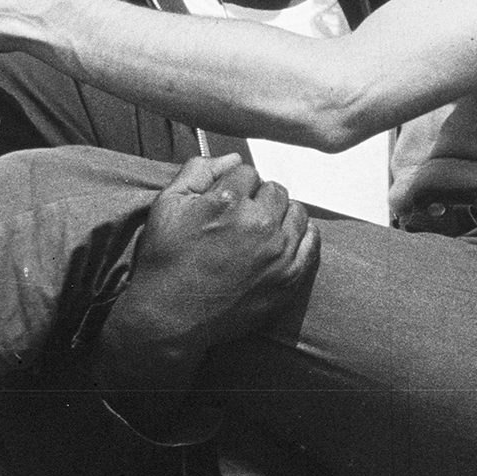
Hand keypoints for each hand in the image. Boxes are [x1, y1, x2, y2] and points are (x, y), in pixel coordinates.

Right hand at [99, 153, 316, 370]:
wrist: (171, 318)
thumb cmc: (165, 261)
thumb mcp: (166, 205)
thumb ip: (198, 171)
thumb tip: (233, 157)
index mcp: (227, 201)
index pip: (247, 172)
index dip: (234, 185)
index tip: (225, 203)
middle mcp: (258, 223)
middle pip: (274, 189)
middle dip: (258, 198)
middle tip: (240, 218)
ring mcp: (278, 252)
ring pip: (295, 211)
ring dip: (280, 215)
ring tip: (259, 230)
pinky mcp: (290, 276)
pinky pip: (312, 240)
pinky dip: (301, 235)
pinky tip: (283, 241)